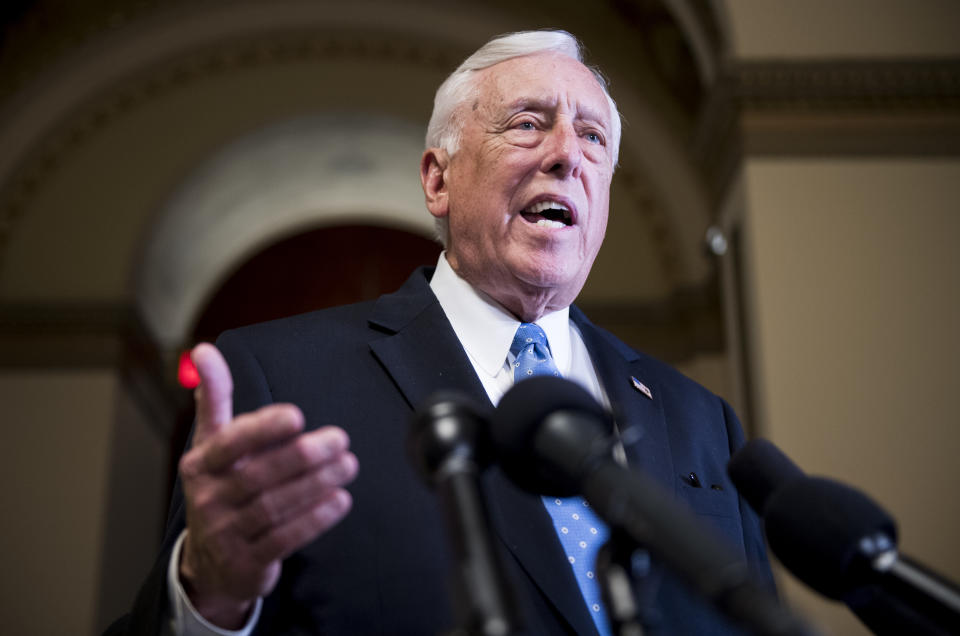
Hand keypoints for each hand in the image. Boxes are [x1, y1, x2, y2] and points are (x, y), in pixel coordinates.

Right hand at [177, 343, 357, 627]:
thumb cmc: (220, 487)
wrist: (211, 564)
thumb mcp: (211, 444)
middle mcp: (209, 499)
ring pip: (274, 507)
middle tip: (340, 439)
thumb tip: (204, 350)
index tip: (297, 415)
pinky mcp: (248, 564)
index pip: (229, 443)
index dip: (262, 429)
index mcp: (200, 464)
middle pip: (258, 475)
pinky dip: (314, 519)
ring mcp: (226, 534)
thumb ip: (214, 397)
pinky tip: (340, 500)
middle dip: (303, 456)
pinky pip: (285, 539)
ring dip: (316, 484)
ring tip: (349, 464)